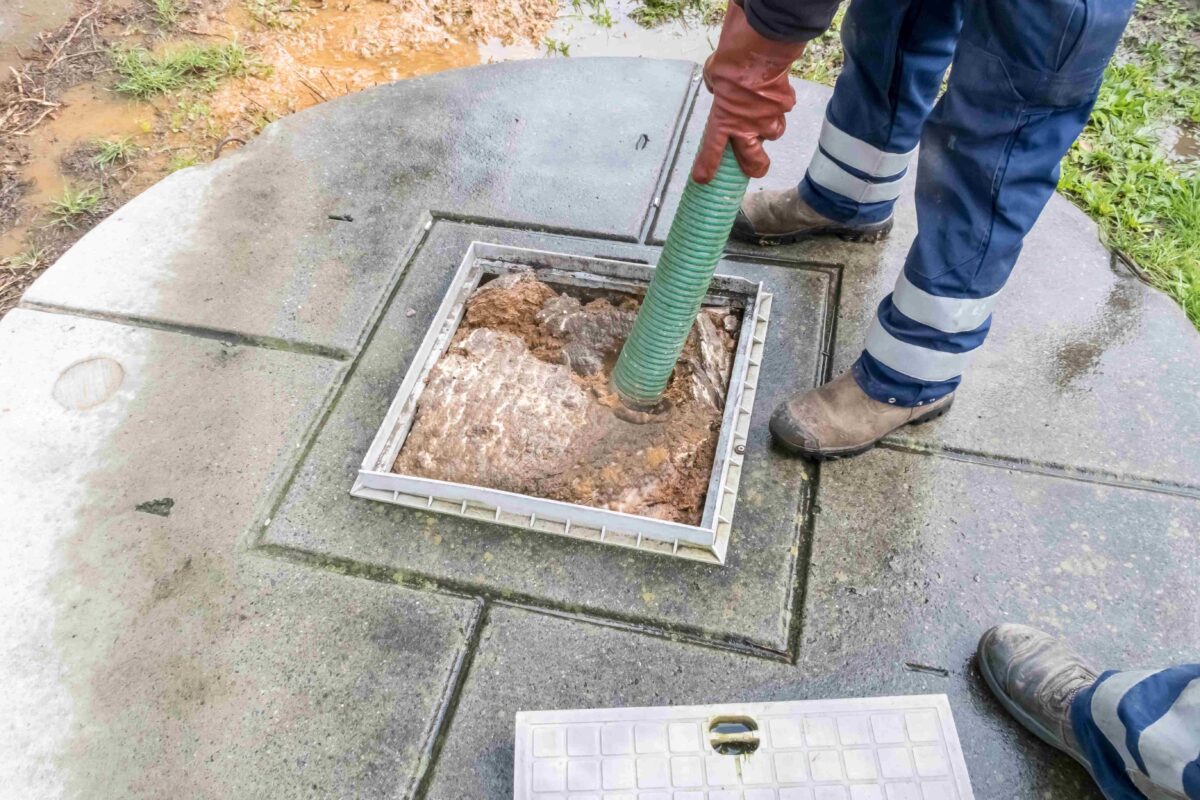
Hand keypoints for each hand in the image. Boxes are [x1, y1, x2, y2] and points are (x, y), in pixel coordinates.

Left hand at [693, 1, 806, 182]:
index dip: (707, 167)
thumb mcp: (713, 76)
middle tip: (756, 169)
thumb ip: (717, 89)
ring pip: (774, 133)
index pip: (712, 151)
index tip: (703, 180)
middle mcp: (747, 125)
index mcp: (724, 119)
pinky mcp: (785, 104)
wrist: (759, 48)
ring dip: (770, 129)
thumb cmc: (730, 61)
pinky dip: (780, 103)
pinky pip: (784, 108)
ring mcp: (768, 117)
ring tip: (765, 117)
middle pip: (754, 160)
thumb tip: (721, 87)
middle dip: (756, 168)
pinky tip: (776, 91)